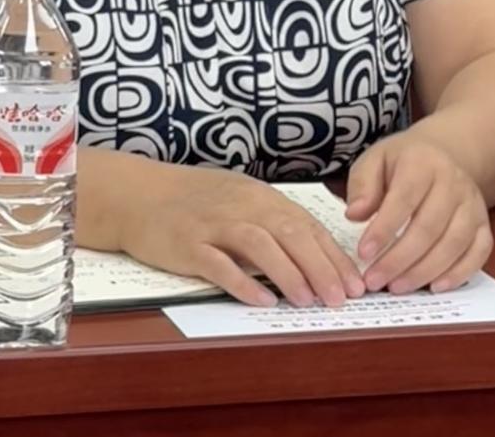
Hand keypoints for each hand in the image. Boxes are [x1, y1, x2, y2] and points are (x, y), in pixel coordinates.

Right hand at [120, 163, 366, 307]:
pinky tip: (262, 300)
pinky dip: (243, 282)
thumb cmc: (194, 200)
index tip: (355, 282)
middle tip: (343, 298)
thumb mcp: (238, 199)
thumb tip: (312, 253)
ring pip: (260, 245)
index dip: (333, 255)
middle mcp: (242, 206)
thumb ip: (271, 221)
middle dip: (321, 266)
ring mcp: (214, 224)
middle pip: (290, 233)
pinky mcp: (188, 243)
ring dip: (289, 273)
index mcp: (260, 197)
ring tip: (310, 300)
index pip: (307, 226)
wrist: (139, 194)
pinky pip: (219, 263)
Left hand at [346, 129, 491, 294]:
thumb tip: (354, 215)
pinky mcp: (484, 224)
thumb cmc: (402, 164)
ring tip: (397, 287)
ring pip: (454, 244)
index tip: (363, 254)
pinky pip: (479, 253)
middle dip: (399, 259)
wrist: (441, 157)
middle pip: (429, 227)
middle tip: (375, 280)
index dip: (384, 229)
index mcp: (422, 162)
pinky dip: (459, 273)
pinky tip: (434, 287)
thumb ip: (363, 186)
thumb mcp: (375, 161)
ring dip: (424, 271)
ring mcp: (473, 204)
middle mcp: (453, 182)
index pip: (404, 199)